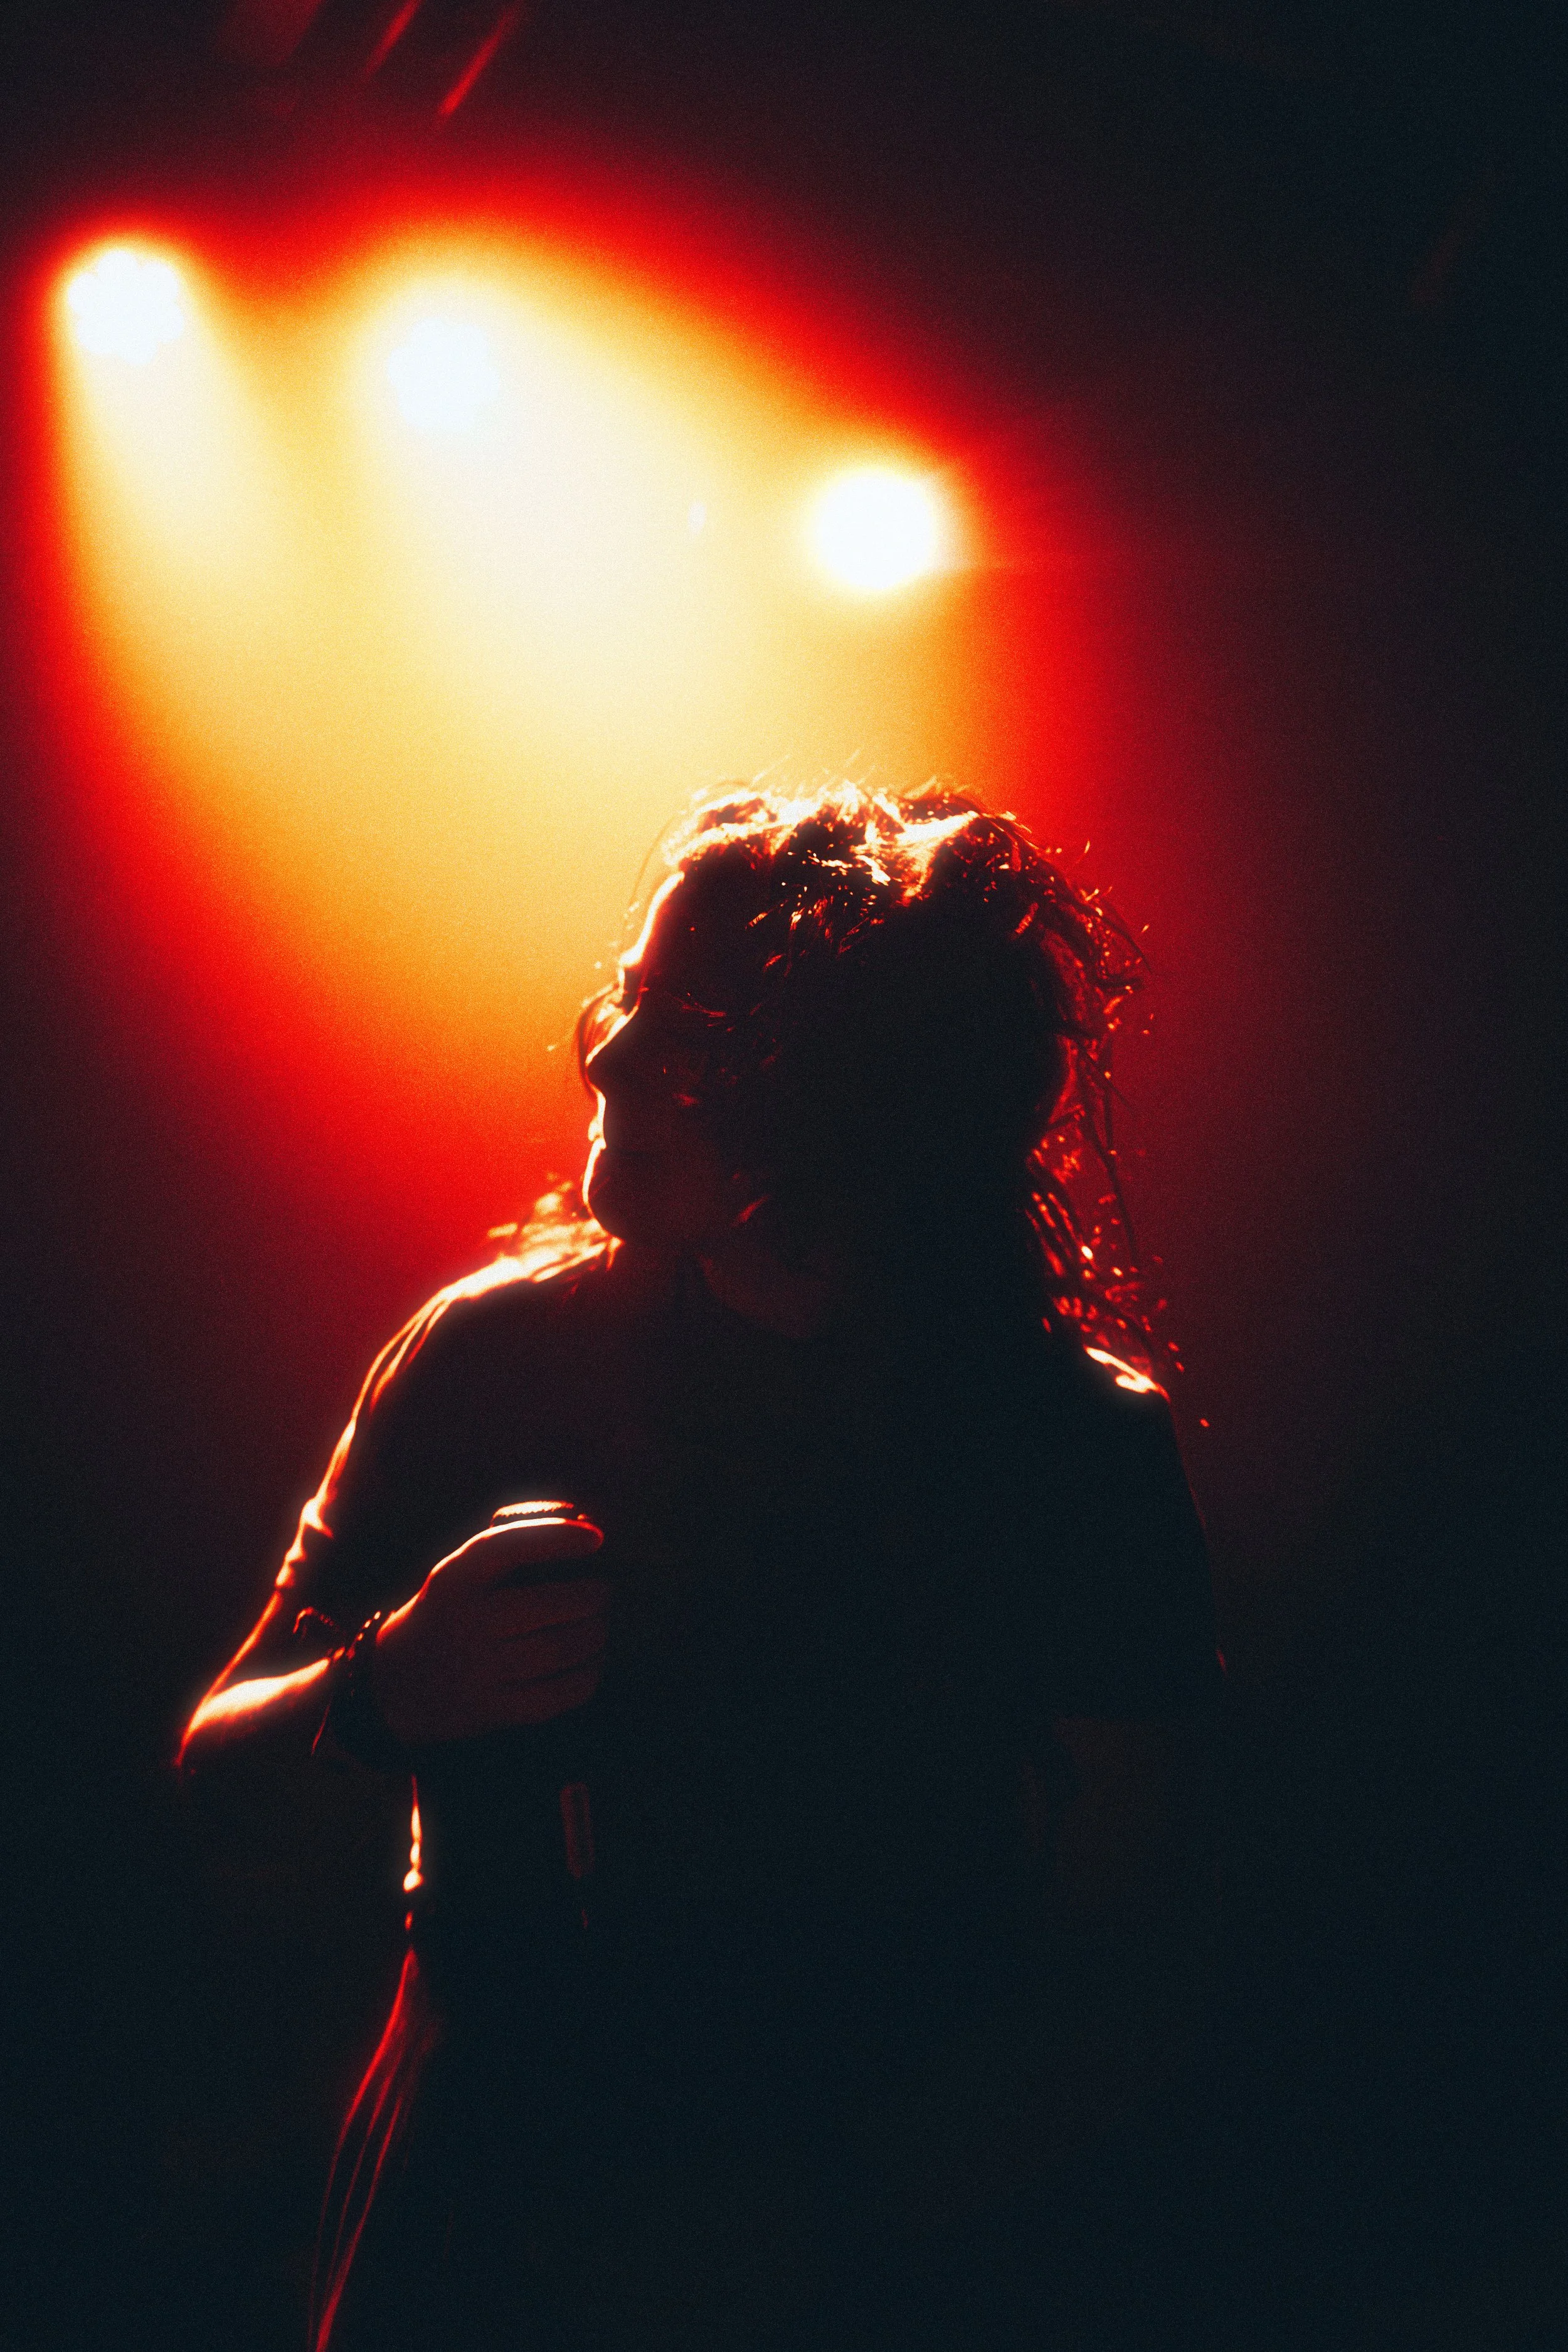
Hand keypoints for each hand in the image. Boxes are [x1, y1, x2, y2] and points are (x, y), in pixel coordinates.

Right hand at [370, 1509, 607, 1743]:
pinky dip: (587, 1675)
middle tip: (604, 1592)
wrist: (394, 1685)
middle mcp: (462, 1623)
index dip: (557, 1538)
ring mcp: (475, 1671)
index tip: (597, 1537)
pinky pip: (556, 1694)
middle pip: (548, 1605)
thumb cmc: (448, 1614)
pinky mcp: (490, 1711)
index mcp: (452, 1579)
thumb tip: (582, 1524)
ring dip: (595, 1634)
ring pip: (559, 1649)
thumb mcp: (457, 1575)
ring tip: (601, 1625)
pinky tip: (592, 1661)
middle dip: (592, 1596)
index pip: (507, 1547)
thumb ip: (508, 1549)